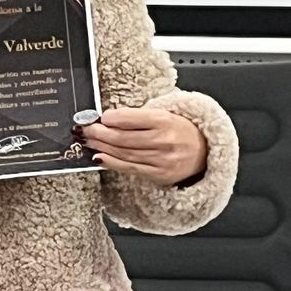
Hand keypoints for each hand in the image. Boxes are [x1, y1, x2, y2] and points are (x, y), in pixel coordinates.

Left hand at [79, 107, 207, 186]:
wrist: (205, 152)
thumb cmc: (180, 130)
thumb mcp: (165, 115)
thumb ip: (138, 117)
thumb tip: (108, 119)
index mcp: (165, 120)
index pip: (130, 119)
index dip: (110, 119)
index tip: (98, 117)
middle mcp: (164, 141)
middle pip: (122, 138)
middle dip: (99, 134)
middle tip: (85, 130)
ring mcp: (162, 160)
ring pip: (123, 153)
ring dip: (101, 148)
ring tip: (88, 142)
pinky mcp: (159, 175)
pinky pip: (130, 168)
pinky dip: (112, 163)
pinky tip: (99, 158)